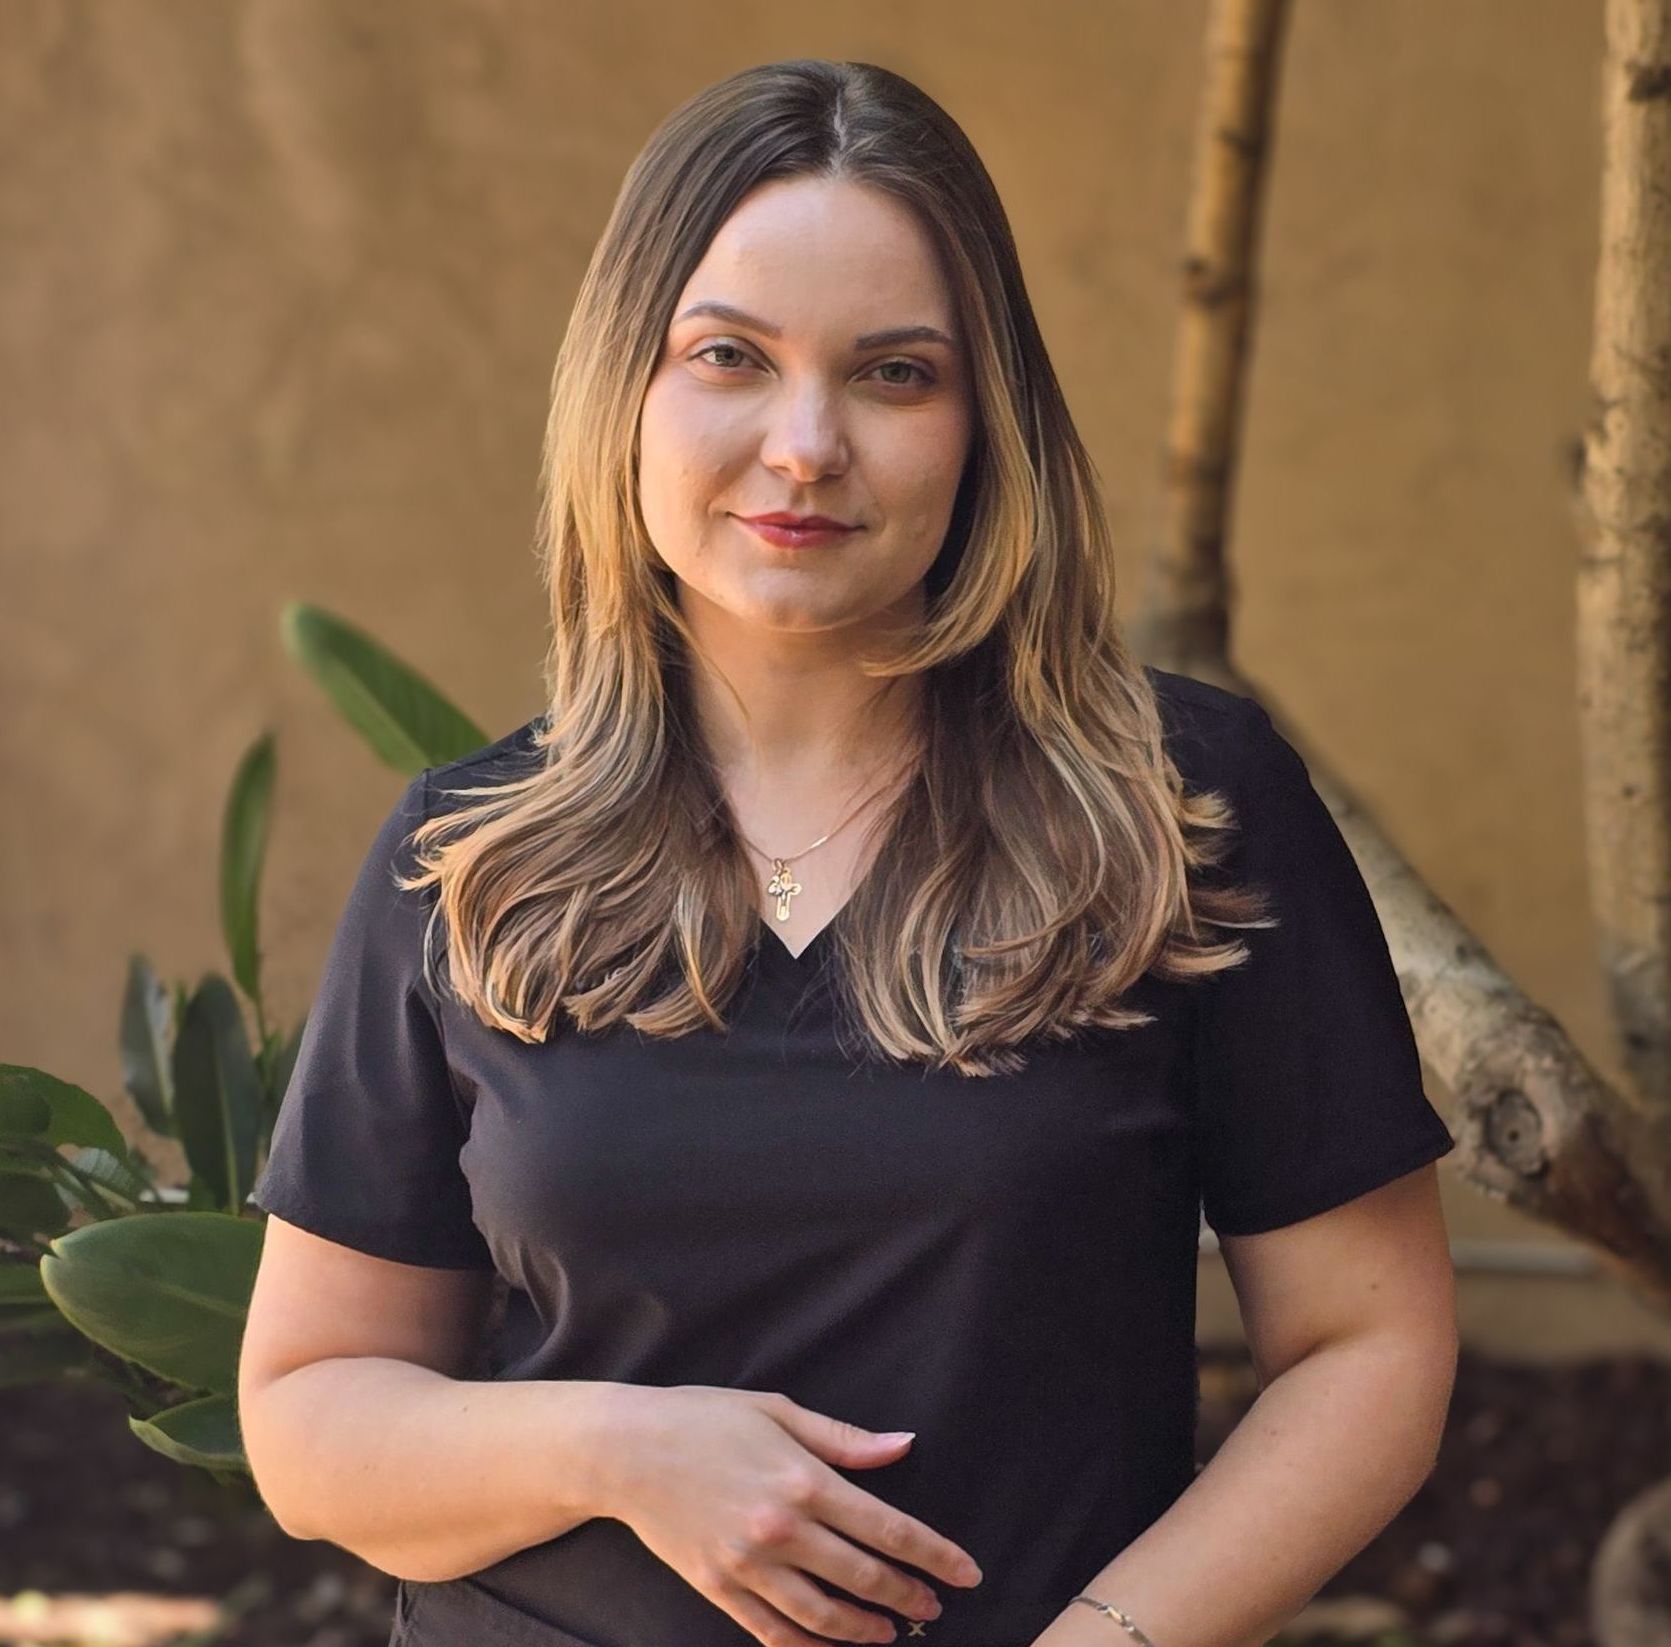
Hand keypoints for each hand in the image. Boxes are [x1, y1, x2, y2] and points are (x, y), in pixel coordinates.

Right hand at [593, 1384, 983, 1646]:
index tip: (965, 1573)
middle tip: (932, 1606)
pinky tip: (830, 1646)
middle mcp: (782, 1530)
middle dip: (908, 1596)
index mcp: (804, 1480)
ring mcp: (749, 1566)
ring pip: (823, 1617)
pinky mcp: (720, 1588)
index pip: (888, 1528)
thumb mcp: (778, 1410)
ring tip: (889, 1633)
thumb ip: (844, 1438)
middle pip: (864, 1577)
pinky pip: (773, 1633)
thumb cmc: (705, 1419)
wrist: (627, 1450)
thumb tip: (904, 1446)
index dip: (934, 1555)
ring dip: (865, 1630)